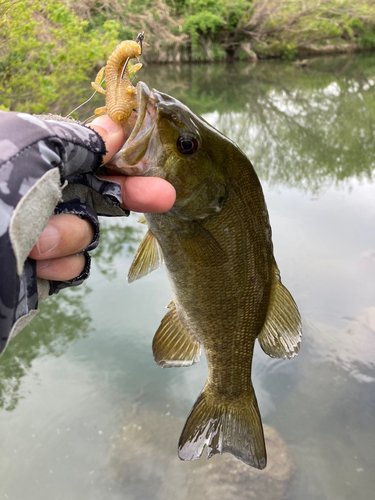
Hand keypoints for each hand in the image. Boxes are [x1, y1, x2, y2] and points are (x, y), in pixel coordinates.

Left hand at [29, 115, 175, 280]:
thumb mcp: (32, 151)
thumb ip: (78, 141)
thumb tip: (114, 127)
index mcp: (28, 158)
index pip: (86, 153)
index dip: (123, 159)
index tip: (153, 163)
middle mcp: (33, 194)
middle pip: (96, 193)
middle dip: (124, 196)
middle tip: (164, 198)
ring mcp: (37, 233)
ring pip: (86, 233)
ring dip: (68, 236)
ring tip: (33, 242)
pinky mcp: (39, 270)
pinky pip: (74, 267)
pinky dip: (62, 265)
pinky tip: (38, 265)